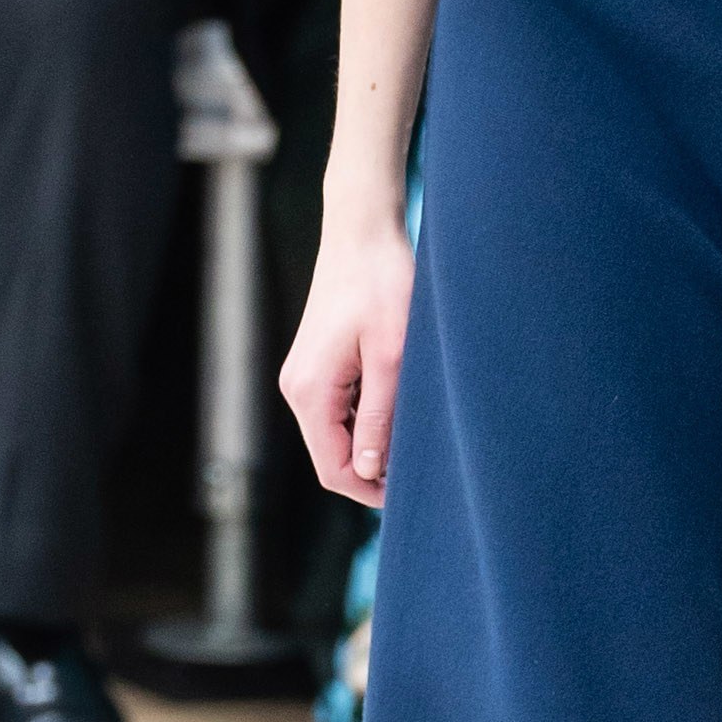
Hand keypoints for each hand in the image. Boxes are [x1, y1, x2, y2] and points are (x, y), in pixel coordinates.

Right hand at [281, 199, 417, 505]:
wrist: (363, 231)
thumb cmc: (382, 284)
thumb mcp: (392, 357)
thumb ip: (380, 417)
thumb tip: (372, 470)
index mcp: (310, 391)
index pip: (334, 469)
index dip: (373, 490)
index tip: (414, 491)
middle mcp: (297, 388)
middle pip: (333, 456)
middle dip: (374, 470)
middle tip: (423, 465)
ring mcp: (305, 376)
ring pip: (337, 435)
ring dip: (373, 443)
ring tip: (417, 434)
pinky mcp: (318, 365)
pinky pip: (339, 411)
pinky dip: (368, 420)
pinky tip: (401, 408)